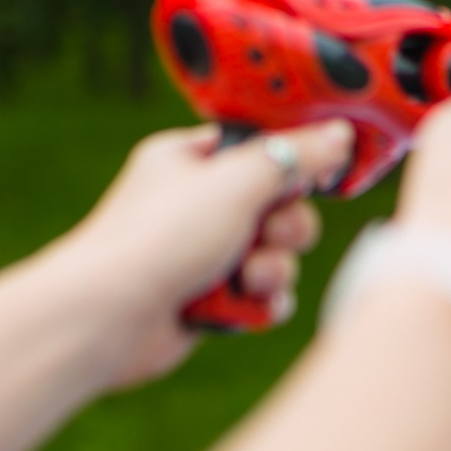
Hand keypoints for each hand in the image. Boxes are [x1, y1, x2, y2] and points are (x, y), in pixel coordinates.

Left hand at [54, 119, 355, 385]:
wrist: (110, 316)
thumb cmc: (160, 237)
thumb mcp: (237, 182)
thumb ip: (294, 156)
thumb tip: (340, 134)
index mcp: (189, 159)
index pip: (258, 148)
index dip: (289, 165)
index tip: (309, 176)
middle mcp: (194, 204)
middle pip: (277, 206)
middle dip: (284, 228)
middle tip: (267, 233)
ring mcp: (200, 253)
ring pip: (274, 255)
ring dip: (272, 269)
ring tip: (246, 279)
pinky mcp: (206, 298)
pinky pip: (259, 295)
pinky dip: (259, 303)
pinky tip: (246, 308)